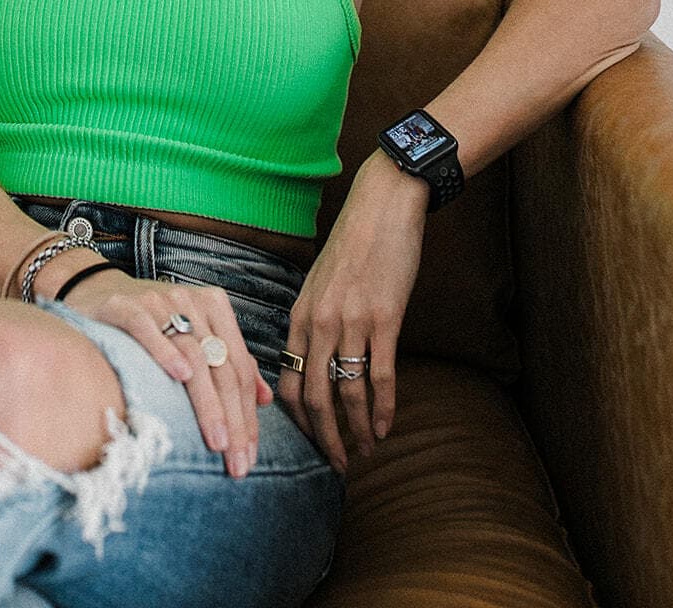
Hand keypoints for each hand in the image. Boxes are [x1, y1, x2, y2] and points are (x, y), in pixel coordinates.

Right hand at [59, 265, 272, 478]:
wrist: (97, 290)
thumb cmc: (153, 322)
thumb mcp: (196, 335)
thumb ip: (231, 362)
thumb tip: (265, 399)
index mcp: (214, 307)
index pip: (238, 367)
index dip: (248, 414)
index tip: (250, 455)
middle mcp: (191, 302)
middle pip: (221, 365)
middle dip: (233, 418)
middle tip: (237, 461)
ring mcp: (159, 301)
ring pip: (193, 354)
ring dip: (208, 402)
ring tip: (216, 441)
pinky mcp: (127, 306)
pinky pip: (149, 329)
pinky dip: (166, 352)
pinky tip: (180, 378)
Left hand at [275, 151, 428, 473]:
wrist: (383, 206)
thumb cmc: (354, 244)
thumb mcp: (320, 282)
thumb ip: (315, 320)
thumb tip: (316, 359)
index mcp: (299, 315)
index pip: (287, 382)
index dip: (297, 421)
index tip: (310, 444)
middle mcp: (319, 323)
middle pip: (314, 398)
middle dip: (325, 439)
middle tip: (336, 466)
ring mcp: (351, 322)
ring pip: (347, 393)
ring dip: (355, 430)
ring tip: (365, 452)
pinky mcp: (384, 318)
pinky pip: (381, 375)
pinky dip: (382, 408)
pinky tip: (384, 428)